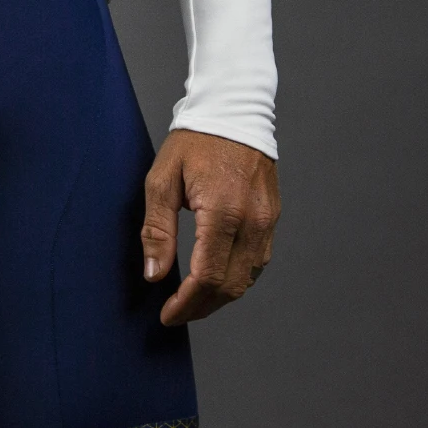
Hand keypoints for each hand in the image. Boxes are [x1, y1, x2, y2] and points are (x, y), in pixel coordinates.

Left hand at [140, 129, 279, 324]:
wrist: (233, 112)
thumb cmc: (194, 142)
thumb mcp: (162, 180)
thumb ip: (157, 230)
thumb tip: (155, 275)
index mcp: (223, 211)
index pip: (208, 277)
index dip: (186, 304)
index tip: (167, 315)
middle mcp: (252, 221)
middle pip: (230, 286)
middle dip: (202, 308)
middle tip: (177, 314)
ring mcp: (267, 221)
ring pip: (248, 279)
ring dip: (220, 298)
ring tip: (193, 302)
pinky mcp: (272, 218)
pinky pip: (258, 262)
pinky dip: (237, 278)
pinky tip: (216, 279)